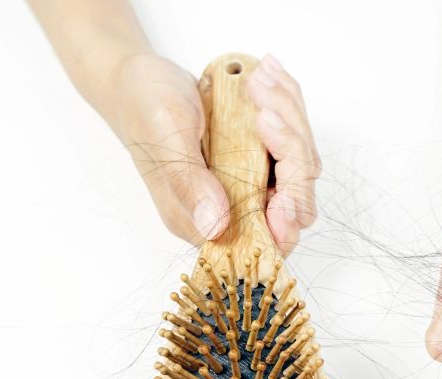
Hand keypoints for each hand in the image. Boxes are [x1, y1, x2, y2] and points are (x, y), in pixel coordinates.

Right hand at [111, 53, 318, 251]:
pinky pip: (294, 137)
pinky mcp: (261, 155)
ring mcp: (252, 179)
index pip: (265, 238)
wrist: (140, 79)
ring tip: (258, 81)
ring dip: (289, 118)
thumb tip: (214, 227)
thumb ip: (189, 183)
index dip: (284, 221)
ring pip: (300, 164)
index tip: (282, 192)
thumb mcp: (165, 139)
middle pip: (295, 201)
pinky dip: (287, 104)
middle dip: (291, 152)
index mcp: (205, 220)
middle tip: (264, 110)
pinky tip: (262, 77)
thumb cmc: (144, 109)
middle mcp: (234, 206)